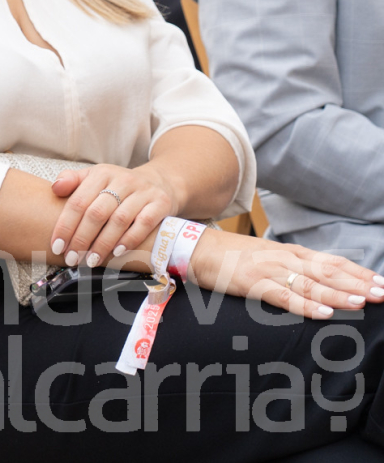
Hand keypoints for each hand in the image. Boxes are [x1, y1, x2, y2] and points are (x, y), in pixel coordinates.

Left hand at [50, 163, 181, 267]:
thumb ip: (72, 181)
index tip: (57, 246)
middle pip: (96, 213)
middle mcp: (122, 180)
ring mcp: (143, 192)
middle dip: (81, 239)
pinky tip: (118, 252)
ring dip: (103, 243)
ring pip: (119, 220)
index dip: (66, 225)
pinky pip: (144, 223)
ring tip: (91, 260)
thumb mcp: (95, 177)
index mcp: (101, 174)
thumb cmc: (118, 186)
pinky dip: (130, 239)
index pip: (78, 201)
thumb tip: (55, 188)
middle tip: (72, 258)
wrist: (160, 182)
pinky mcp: (161, 203)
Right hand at [186, 230, 383, 319]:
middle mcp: (284, 258)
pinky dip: (305, 305)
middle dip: (357, 283)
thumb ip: (292, 267)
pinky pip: (283, 297)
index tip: (381, 282)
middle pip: (328, 272)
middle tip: (382, 293)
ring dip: (337, 294)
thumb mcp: (267, 256)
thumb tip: (319, 281)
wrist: (194, 247)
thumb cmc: (231, 255)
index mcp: (290, 252)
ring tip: (361, 302)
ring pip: (310, 284)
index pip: (332, 261)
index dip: (358, 272)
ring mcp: (268, 270)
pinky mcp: (251, 283)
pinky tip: (323, 313)